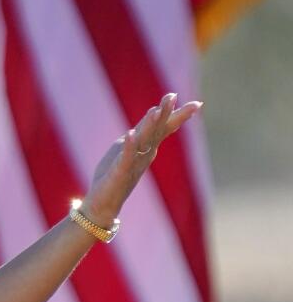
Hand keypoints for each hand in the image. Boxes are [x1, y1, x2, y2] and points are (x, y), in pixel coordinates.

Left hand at [79, 93, 202, 226]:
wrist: (103, 205)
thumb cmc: (115, 176)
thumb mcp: (129, 150)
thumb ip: (141, 134)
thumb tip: (154, 112)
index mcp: (146, 149)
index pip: (164, 129)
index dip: (178, 116)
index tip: (196, 103)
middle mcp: (143, 155)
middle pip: (157, 131)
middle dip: (165, 113)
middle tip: (173, 96)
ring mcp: (133, 164)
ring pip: (143, 141)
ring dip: (150, 125)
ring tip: (156, 109)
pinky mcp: (119, 173)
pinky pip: (125, 158)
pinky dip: (129, 146)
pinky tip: (130, 134)